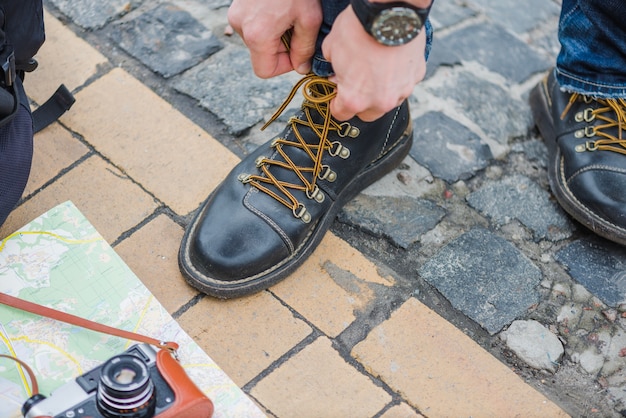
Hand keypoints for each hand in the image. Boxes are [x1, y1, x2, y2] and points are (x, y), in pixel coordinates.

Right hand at [228, 0, 322, 77]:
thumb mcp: (308, 19)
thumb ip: (304, 49)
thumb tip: (301, 67)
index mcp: (257, 35)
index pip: (265, 71)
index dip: (283, 66)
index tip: (296, 52)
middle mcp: (240, 27)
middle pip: (261, 55)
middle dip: (280, 48)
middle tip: (296, 28)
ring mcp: (235, 15)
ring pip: (257, 40)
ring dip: (274, 35)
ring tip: (286, 15)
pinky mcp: (236, 7)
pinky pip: (252, 26)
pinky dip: (266, 23)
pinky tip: (277, 9)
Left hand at [321, 5, 427, 121]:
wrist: (390, 10)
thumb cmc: (359, 29)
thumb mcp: (332, 48)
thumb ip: (332, 68)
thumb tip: (336, 73)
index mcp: (355, 99)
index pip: (341, 115)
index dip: (336, 104)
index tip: (337, 96)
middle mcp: (380, 101)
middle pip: (367, 115)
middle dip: (360, 103)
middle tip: (356, 83)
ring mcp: (402, 90)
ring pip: (388, 101)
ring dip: (381, 92)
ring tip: (376, 69)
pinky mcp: (417, 76)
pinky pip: (404, 83)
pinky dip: (398, 77)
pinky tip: (391, 60)